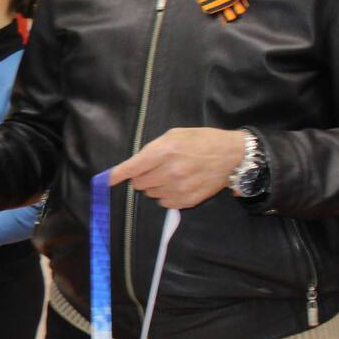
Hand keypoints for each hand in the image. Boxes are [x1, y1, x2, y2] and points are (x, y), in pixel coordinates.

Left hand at [110, 127, 243, 209]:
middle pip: (138, 183)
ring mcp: (180, 188)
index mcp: (164, 152)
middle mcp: (170, 172)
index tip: (106, 180)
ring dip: (154, 186)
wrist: (231, 155)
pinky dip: (166, 195)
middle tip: (155, 168)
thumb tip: (132, 166)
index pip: (131, 168)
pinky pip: (164, 202)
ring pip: (150, 193)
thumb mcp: (174, 135)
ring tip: (170, 175)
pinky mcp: (188, 200)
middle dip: (141, 176)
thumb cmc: (200, 141)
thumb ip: (151, 150)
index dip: (116, 175)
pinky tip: (177, 185)